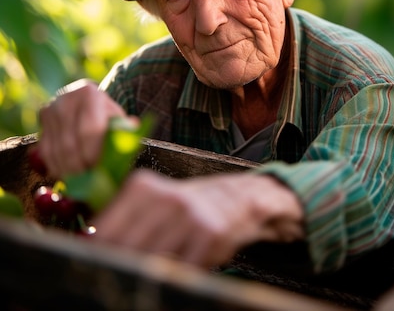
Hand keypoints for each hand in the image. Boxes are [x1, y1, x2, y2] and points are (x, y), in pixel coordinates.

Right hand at [37, 79, 134, 177]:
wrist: (85, 104)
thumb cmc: (106, 116)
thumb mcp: (118, 119)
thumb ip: (124, 128)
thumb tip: (132, 129)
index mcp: (89, 93)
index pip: (90, 130)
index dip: (95, 154)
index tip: (101, 169)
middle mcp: (65, 99)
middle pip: (70, 144)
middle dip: (81, 168)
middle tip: (91, 182)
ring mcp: (49, 111)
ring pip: (56, 151)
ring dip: (69, 172)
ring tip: (82, 182)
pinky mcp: (41, 124)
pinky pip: (46, 154)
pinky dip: (58, 169)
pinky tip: (70, 176)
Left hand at [90, 170, 304, 267]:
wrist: (234, 199)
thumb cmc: (184, 206)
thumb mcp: (152, 200)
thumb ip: (122, 219)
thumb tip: (88, 244)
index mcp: (144, 186)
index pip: (104, 230)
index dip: (95, 254)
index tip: (92, 266)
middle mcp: (166, 197)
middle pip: (125, 249)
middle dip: (118, 267)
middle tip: (117, 275)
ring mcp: (189, 215)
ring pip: (152, 262)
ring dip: (146, 273)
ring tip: (150, 273)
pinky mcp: (209, 234)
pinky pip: (181, 269)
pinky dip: (175, 275)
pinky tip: (177, 269)